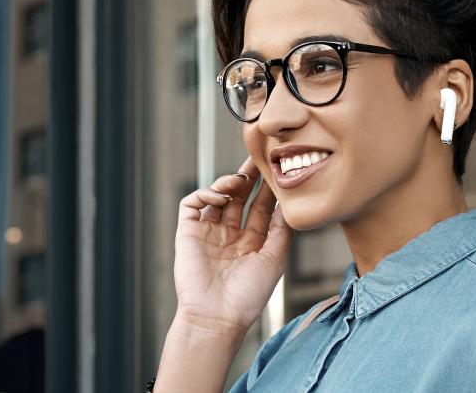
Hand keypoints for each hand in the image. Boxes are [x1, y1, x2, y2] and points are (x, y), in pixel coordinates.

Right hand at [173, 155, 293, 334]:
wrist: (217, 317)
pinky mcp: (187, 233)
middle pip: (239, 197)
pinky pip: (192, 204)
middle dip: (249, 177)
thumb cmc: (248, 295)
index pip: (260, 208)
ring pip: (216, 196)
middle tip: (259, 159)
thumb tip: (288, 203)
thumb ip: (281, 230)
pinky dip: (205, 194)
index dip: (268, 190)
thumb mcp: (274, 260)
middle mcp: (229, 235)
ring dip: (228, 183)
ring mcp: (208, 233)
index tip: (278, 172)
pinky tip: (219, 198)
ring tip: (239, 179)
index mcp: (251, 243)